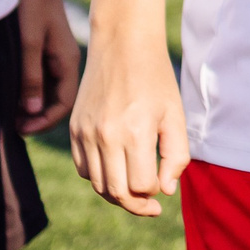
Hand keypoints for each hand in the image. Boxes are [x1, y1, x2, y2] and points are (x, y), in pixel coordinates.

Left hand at [17, 0, 81, 135]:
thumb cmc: (32, 4)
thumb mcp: (29, 42)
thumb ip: (31, 77)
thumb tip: (31, 111)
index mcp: (69, 60)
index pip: (64, 103)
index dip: (44, 120)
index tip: (20, 128)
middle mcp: (65, 61)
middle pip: (56, 100)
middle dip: (37, 116)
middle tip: (11, 126)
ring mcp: (55, 56)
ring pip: (46, 90)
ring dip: (30, 105)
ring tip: (8, 114)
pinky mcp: (45, 49)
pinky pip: (40, 78)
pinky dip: (27, 90)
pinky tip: (10, 93)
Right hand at [68, 29, 188, 216]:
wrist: (123, 44)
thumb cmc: (156, 79)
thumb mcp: (176, 115)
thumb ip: (176, 155)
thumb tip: (165, 191)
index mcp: (134, 131)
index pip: (140, 185)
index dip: (154, 192)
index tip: (162, 186)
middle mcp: (104, 135)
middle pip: (116, 192)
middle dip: (136, 203)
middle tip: (151, 205)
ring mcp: (84, 132)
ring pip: (97, 184)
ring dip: (117, 194)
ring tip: (135, 188)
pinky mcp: (73, 129)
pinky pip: (83, 168)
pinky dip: (99, 177)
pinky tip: (116, 169)